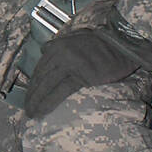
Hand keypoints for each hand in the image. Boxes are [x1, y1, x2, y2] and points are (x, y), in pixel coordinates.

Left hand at [24, 12, 151, 117]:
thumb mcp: (76, 38)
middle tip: (27, 109)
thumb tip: (44, 51)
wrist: (124, 42)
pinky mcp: (81, 74)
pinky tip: (43, 111)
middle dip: (31, 95)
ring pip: (46, 85)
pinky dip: (48, 102)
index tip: (29, 96)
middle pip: (40, 78)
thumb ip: (59, 45)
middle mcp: (60, 53)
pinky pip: (60, 91)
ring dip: (36, 101)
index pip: (40, 69)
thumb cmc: (103, 43)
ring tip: (32, 113)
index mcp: (57, 46)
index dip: (32, 84)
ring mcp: (70, 63)